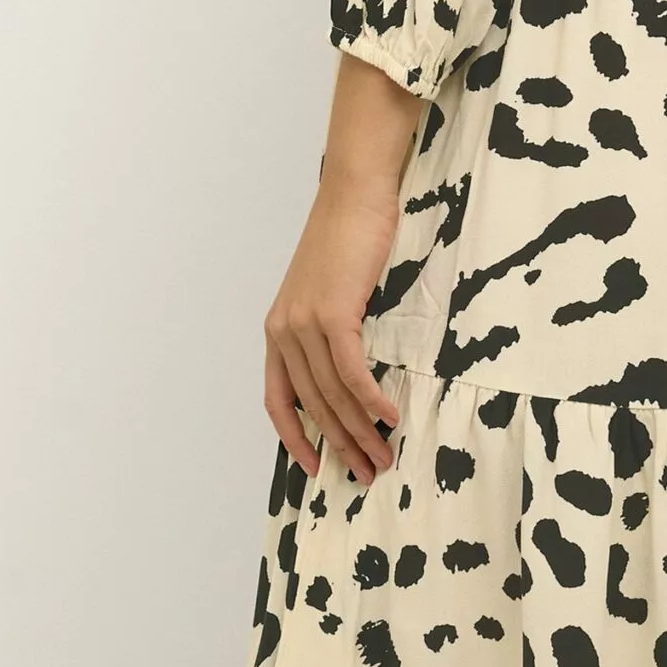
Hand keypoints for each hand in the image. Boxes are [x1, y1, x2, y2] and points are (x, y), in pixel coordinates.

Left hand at [264, 181, 405, 482]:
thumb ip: (329, 330)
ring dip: (361, 431)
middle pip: (313, 405)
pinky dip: (371, 399)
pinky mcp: (333, 313)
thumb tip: (352, 372)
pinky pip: (351, 371)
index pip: (277, 400)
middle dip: (341, 445)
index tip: (315, 468)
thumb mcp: (329, 290)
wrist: (354, 194)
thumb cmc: (349, 236)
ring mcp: (305, 323)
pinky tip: (389, 416)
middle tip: (369, 471)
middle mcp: (285, 331)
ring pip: (332, 394)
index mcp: (278, 330)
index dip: (294, 439)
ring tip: (385, 455)